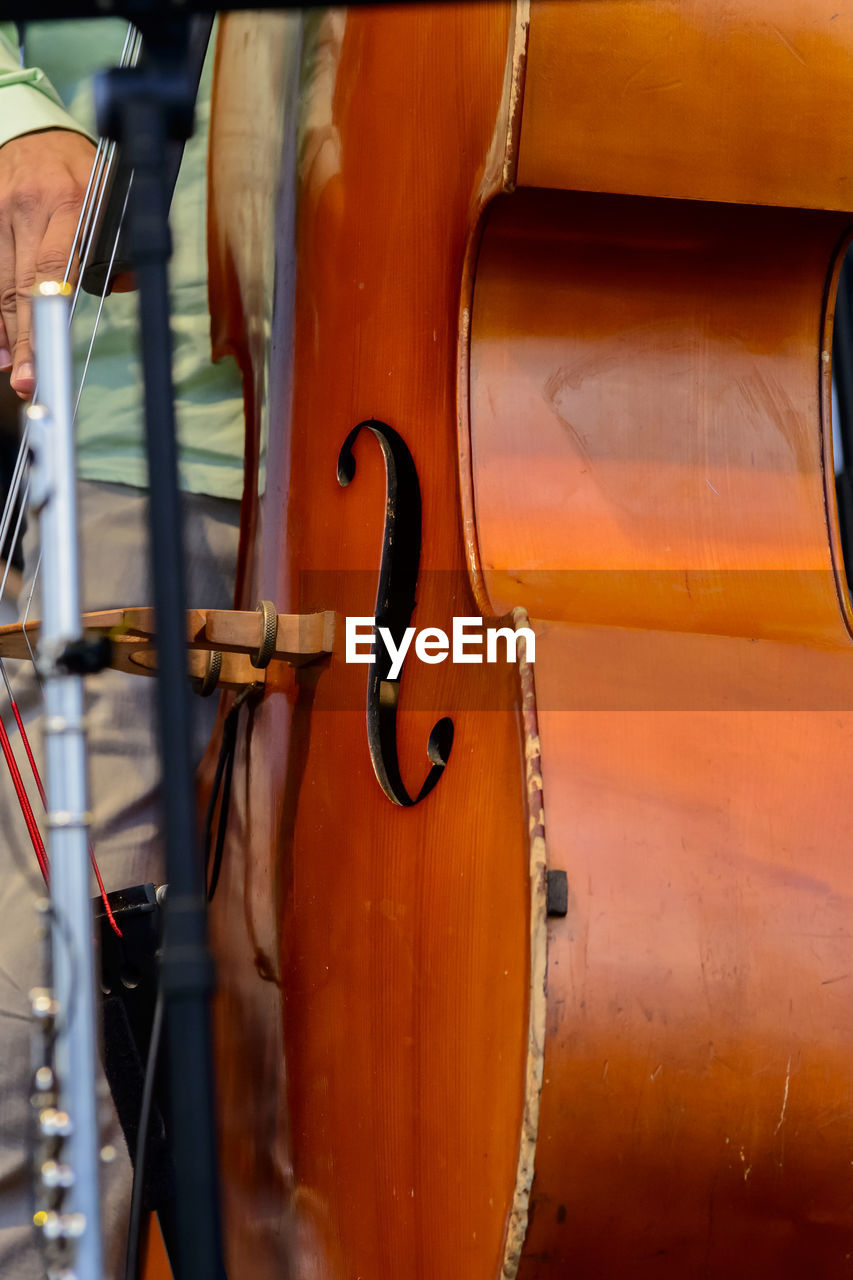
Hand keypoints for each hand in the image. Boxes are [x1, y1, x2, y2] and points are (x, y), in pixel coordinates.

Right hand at [0, 129, 96, 398]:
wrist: (33, 131)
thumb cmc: (79, 173)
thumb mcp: (110, 198)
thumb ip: (117, 245)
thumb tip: (120, 287)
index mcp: (70, 202)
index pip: (53, 268)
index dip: (46, 315)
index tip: (46, 352)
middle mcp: (28, 206)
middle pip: (21, 285)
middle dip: (24, 339)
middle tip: (29, 382)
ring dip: (4, 332)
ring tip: (14, 369)